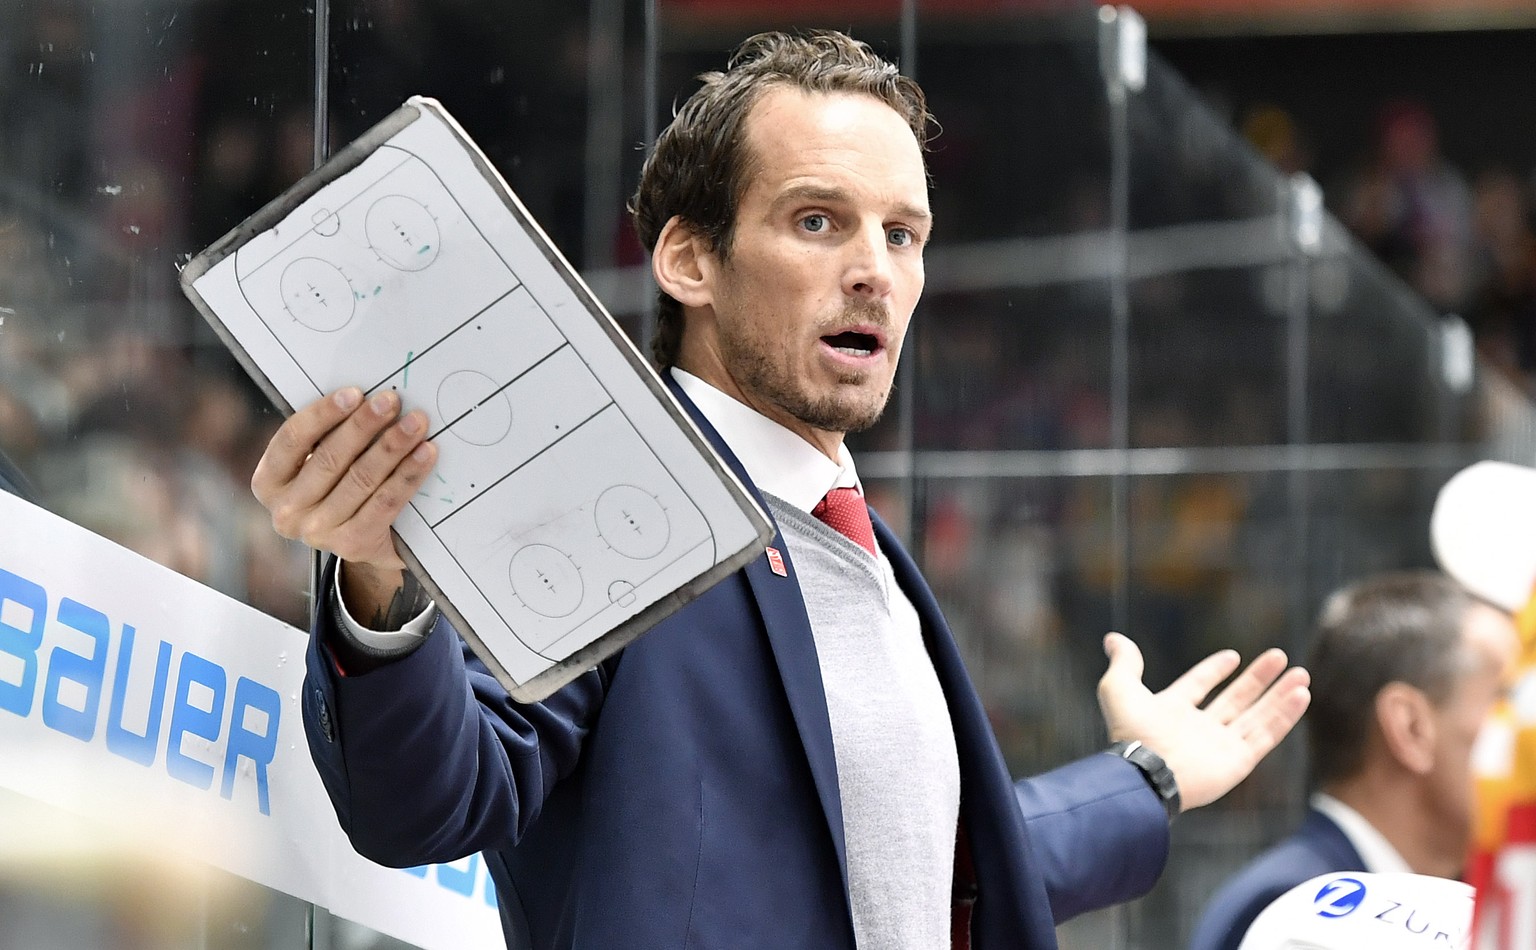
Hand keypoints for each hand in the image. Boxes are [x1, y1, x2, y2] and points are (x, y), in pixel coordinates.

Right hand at [250, 387, 436, 618]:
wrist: (359, 542)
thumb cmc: (335, 487)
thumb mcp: (316, 464)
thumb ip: (326, 436)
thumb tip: (365, 398)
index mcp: (268, 481)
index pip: (292, 439)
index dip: (323, 414)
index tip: (355, 393)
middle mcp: (286, 510)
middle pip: (330, 458)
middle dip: (364, 426)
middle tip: (391, 401)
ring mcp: (317, 532)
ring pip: (361, 479)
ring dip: (392, 447)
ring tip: (416, 423)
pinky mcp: (351, 544)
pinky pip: (385, 503)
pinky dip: (408, 475)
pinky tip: (425, 453)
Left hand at [1096, 632, 1309, 811]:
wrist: (1147, 772)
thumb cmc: (1131, 732)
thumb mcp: (1119, 688)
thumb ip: (1123, 663)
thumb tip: (1113, 638)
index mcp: (1172, 712)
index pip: (1198, 686)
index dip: (1214, 670)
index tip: (1233, 656)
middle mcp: (1198, 729)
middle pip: (1235, 699)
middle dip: (1258, 679)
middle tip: (1280, 657)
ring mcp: (1220, 746)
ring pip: (1257, 716)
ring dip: (1279, 695)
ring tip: (1302, 674)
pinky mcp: (1238, 762)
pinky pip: (1267, 735)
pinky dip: (1285, 716)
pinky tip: (1301, 695)